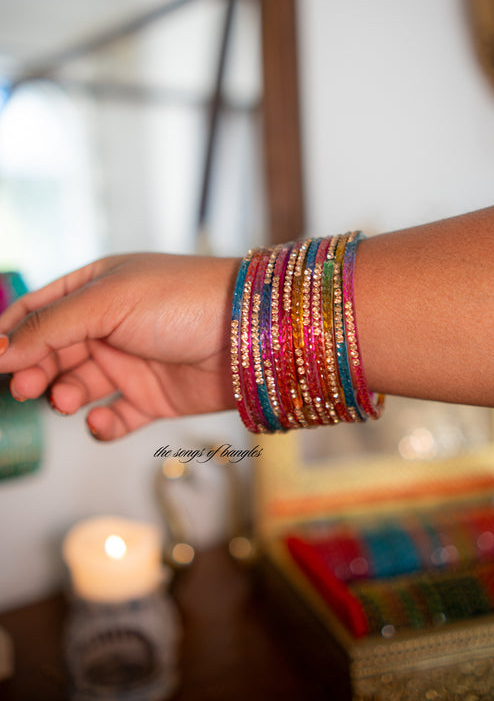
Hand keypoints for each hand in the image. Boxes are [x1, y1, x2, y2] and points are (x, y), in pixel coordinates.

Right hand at [0, 254, 239, 439]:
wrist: (248, 334)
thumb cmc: (182, 300)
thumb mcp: (107, 302)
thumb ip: (50, 327)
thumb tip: (0, 350)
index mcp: (97, 289)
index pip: (40, 310)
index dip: (12, 335)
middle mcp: (111, 324)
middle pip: (54, 352)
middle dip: (35, 370)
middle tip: (26, 388)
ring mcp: (132, 361)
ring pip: (79, 385)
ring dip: (66, 395)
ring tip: (69, 399)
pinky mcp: (153, 397)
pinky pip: (114, 416)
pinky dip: (101, 424)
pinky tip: (99, 421)